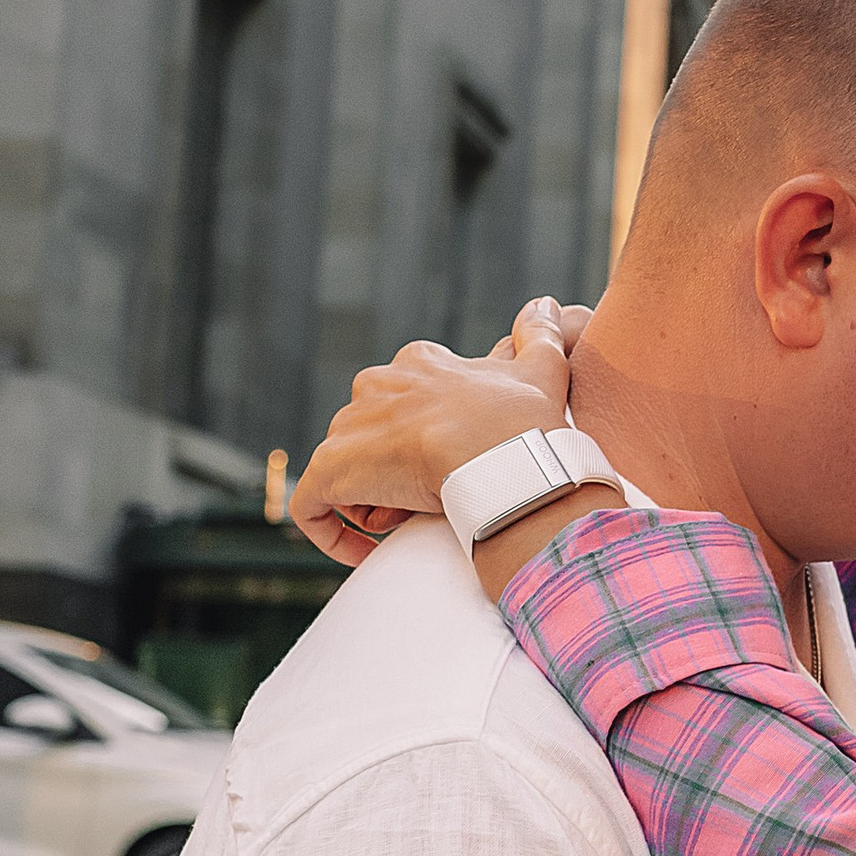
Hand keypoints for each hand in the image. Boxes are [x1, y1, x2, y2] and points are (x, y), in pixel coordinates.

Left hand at [290, 299, 588, 567]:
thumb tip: (544, 302)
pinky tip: (365, 553)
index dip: (423, 437)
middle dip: (394, 468)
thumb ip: (538, 334)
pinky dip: (330, 532)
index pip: (403, 398)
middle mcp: (376, 386)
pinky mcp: (331, 469)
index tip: (448, 467)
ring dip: (373, 498)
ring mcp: (350, 426)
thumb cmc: (526, 422)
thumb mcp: (542, 369)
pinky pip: (311, 506)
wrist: (502, 462)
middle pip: (370, 433)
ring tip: (411, 520)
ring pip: (345, 468)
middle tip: (433, 496)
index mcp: (418, 363)